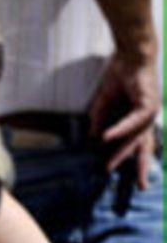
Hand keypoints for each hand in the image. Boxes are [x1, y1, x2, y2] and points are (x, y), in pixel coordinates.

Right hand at [87, 48, 160, 188]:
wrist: (131, 55)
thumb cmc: (121, 75)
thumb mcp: (104, 100)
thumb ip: (99, 117)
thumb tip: (92, 135)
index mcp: (139, 119)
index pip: (139, 144)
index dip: (135, 161)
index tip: (131, 179)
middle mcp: (147, 119)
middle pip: (144, 147)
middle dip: (140, 167)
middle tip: (139, 186)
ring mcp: (150, 112)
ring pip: (137, 138)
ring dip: (121, 152)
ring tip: (109, 165)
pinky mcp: (148, 104)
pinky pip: (133, 121)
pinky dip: (119, 129)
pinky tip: (107, 137)